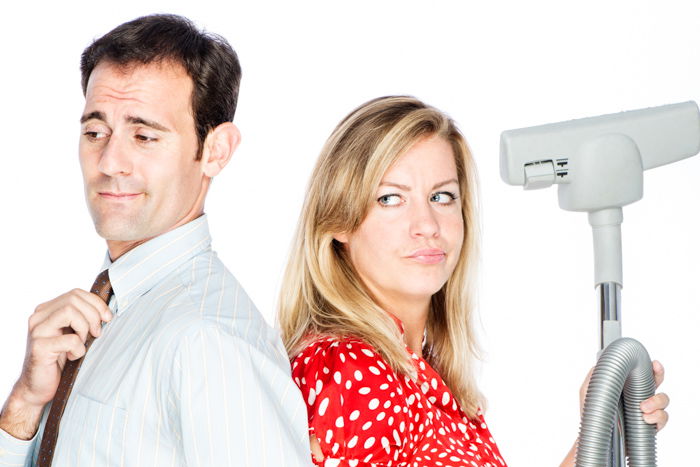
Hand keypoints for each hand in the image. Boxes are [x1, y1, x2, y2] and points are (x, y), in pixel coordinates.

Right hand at [0, 289, 111, 438]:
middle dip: (93, 315)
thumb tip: (107, 310)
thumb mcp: (73, 333)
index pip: (76, 293)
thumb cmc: (59, 360)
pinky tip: (72, 357)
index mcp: (47, 310)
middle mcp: (39, 317)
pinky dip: (78, 349)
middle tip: (97, 333)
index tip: (107, 318)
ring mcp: (37, 331)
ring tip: (82, 343)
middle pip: (74, 299)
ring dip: (85, 328)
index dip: (96, 303)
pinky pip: (70, 339)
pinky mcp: (39, 347)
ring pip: (70, 311)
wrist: (38, 387)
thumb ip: (82, 318)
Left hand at [579, 360, 668, 430]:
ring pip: (663, 400)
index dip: (650, 367)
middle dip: (659, 375)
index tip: (653, 363)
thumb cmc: (592, 414)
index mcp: (626, 386)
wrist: (597, 437)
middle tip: (655, 372)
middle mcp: (639, 395)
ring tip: (642, 407)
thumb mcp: (588, 392)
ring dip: (656, 401)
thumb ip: (593, 376)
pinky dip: (658, 417)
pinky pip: (663, 418)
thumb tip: (600, 363)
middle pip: (656, 382)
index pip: (641, 373)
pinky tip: (646, 418)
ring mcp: (647, 410)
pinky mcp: (651, 425)